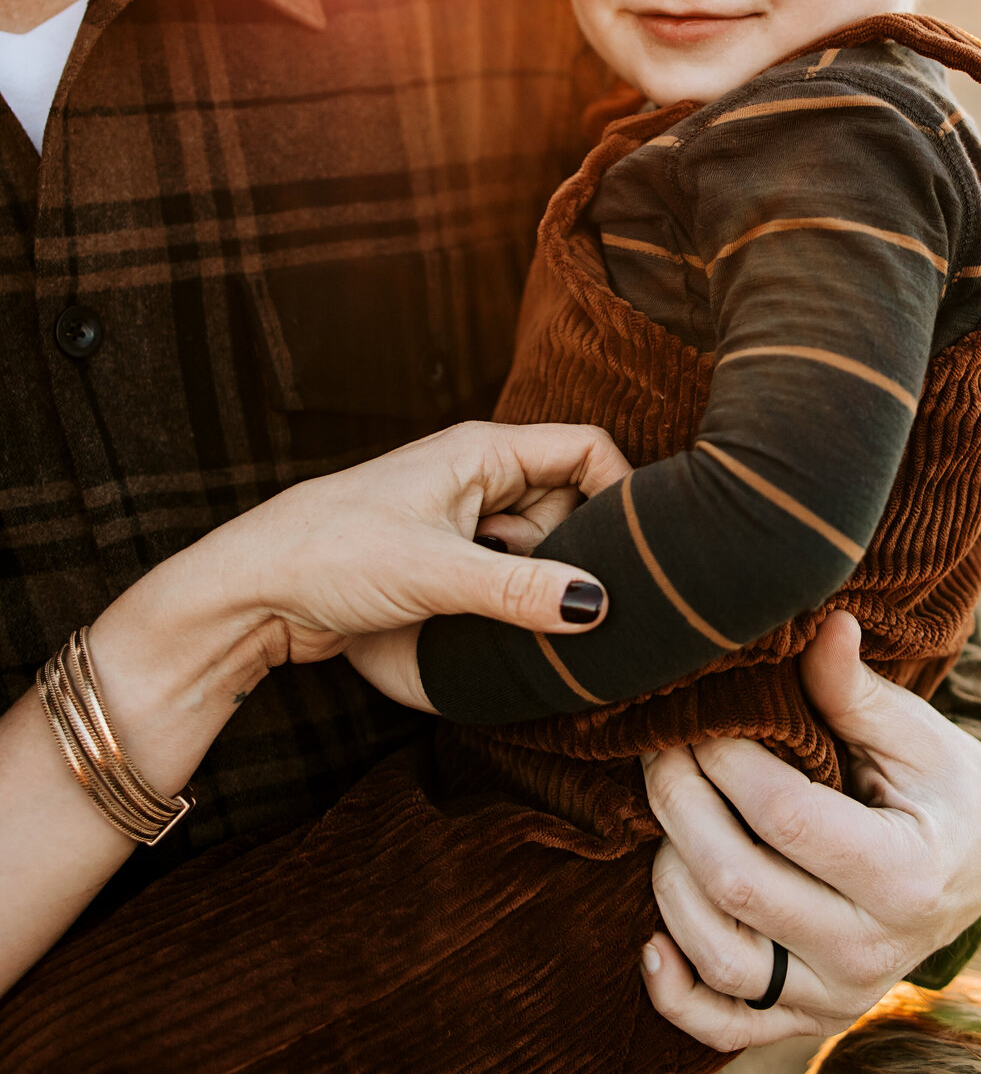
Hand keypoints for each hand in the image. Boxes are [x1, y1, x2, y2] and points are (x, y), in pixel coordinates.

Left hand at [235, 420, 629, 667]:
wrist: (251, 589)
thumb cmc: (332, 554)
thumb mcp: (437, 573)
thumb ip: (523, 591)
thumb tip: (600, 605)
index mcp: (482, 450)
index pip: (586, 449)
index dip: (621, 494)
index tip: (635, 556)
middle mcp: (477, 474)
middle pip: (568, 503)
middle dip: (571, 552)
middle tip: (546, 595)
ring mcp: (459, 516)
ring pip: (537, 544)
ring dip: (533, 582)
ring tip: (495, 608)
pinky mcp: (442, 556)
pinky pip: (504, 572)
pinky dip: (507, 599)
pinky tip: (484, 624)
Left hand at [640, 612, 980, 1046]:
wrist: (979, 868)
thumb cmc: (943, 787)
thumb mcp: (918, 735)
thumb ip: (856, 690)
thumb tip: (824, 623)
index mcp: (906, 875)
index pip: (785, 816)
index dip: (727, 759)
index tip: (699, 713)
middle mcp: (870, 952)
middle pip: (738, 884)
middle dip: (680, 803)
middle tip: (659, 745)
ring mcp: (835, 996)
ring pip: (720, 956)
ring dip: (668, 876)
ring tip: (665, 809)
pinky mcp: (805, 1019)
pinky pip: (725, 1026)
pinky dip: (675, 993)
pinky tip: (648, 940)